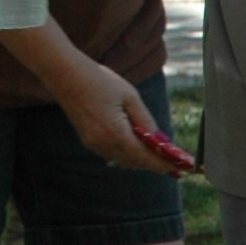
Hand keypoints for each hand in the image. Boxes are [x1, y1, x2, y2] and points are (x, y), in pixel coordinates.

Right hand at [47, 57, 172, 173]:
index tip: (180, 169)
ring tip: (158, 155)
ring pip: (122, 160)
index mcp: (114, 132)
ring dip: (140, 159)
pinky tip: (136, 145)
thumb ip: (145, 121)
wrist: (65, 74)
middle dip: (153, 164)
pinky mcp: (87, 139)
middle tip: (173, 164)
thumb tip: (160, 140)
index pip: (144, 157)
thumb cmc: (99, 81)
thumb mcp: (129, 96)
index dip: (162, 164)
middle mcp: (102, 143)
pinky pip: (112, 153)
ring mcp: (92, 143)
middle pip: (134, 162)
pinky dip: (127, 153)